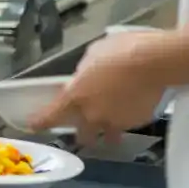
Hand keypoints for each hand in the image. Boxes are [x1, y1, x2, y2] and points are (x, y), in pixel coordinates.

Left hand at [29, 32, 167, 143]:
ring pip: (108, 137)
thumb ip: (85, 71)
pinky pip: (128, 126)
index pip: (53, 115)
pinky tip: (133, 107)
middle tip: (87, 127)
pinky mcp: (137, 123)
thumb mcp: (93, 54)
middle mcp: (93, 114)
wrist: (154, 62)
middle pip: (83, 136)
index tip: (34, 126)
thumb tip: (85, 76)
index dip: (41, 122)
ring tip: (112, 124)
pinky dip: (127, 121)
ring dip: (107, 133)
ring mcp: (116, 122)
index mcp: (76, 95)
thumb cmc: (120, 50)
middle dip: (83, 133)